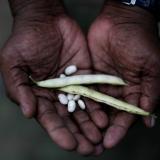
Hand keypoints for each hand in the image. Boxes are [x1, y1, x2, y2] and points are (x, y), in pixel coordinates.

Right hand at [0, 4, 107, 154]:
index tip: (71, 145)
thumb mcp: (13, 64)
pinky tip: (104, 119)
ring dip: (91, 125)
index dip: (59, 133)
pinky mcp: (85, 76)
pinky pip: (93, 94)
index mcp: (39, 95)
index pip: (50, 119)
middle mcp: (56, 94)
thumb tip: (29, 113)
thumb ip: (19, 89)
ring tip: (101, 140)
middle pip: (69, 119)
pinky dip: (98, 107)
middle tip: (91, 149)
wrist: (45, 21)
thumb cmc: (25, 40)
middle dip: (79, 135)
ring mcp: (72, 86)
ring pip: (83, 110)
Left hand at [88, 1, 159, 147]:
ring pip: (94, 106)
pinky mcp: (89, 75)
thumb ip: (150, 92)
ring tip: (79, 135)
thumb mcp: (151, 66)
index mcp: (133, 91)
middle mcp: (116, 90)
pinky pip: (83, 91)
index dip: (119, 129)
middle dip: (101, 130)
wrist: (120, 21)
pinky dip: (79, 103)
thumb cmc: (139, 41)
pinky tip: (73, 114)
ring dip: (88, 120)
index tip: (110, 141)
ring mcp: (101, 83)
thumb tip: (147, 119)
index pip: (125, 115)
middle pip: (108, 114)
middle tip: (91, 145)